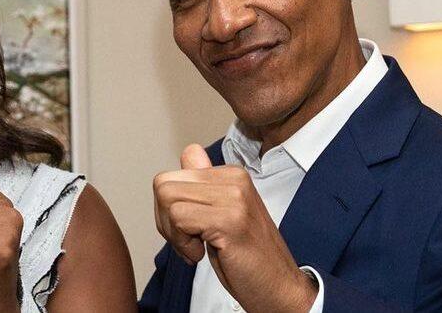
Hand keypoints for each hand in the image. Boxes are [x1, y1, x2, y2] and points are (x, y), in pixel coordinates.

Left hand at [153, 144, 316, 311]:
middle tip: (189, 241)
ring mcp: (233, 196)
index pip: (171, 174)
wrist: (279, 286)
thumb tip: (189, 154)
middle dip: (165, 220)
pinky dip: (183, 244)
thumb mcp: (222, 214)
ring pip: (167, 200)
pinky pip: (179, 218)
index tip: (187, 227)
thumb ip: (204, 185)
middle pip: (163, 185)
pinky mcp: (229, 218)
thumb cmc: (248, 257)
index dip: (168, 205)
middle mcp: (233, 178)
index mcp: (231, 174)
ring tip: (198, 247)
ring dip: (174, 234)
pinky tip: (203, 254)